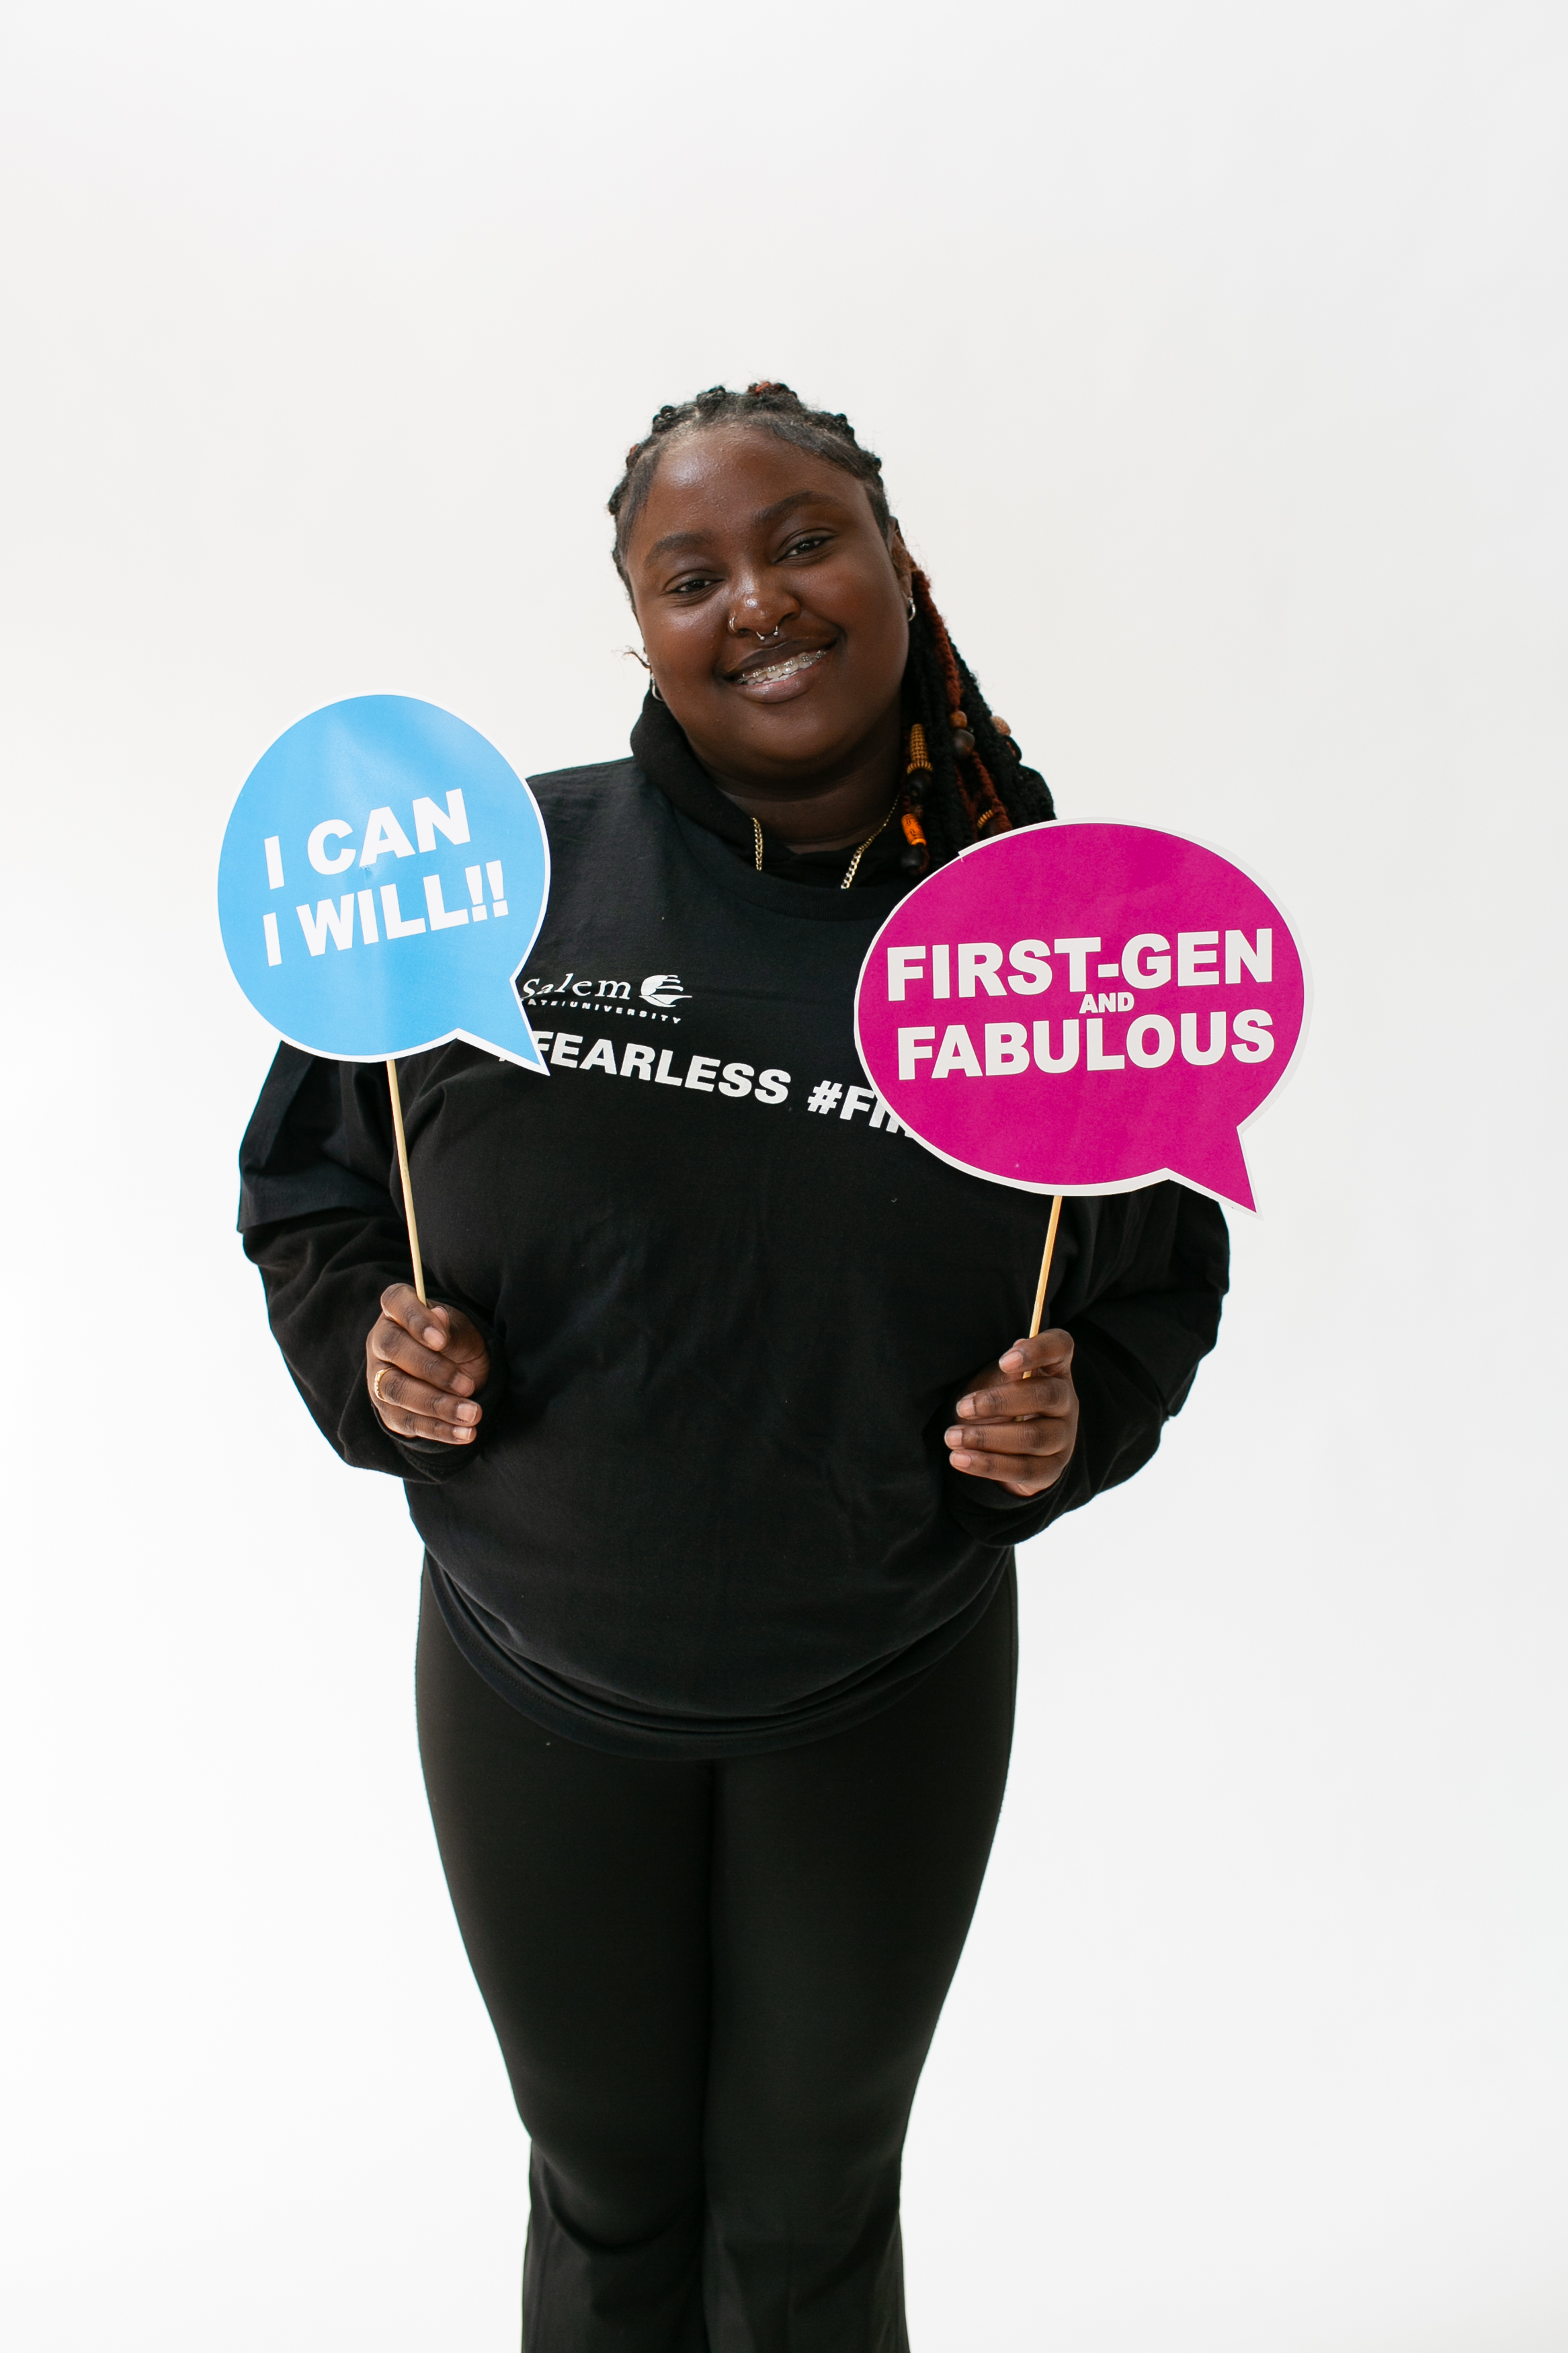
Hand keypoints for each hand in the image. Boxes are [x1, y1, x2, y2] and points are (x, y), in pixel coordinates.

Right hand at [366, 1284, 490, 1446]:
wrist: (458, 1373)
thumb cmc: (456, 1343)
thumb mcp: (462, 1332)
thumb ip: (450, 1329)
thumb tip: (439, 1317)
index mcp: (398, 1310)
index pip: (395, 1302)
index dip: (415, 1319)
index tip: (440, 1339)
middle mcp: (381, 1340)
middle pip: (393, 1349)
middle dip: (433, 1370)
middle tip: (469, 1386)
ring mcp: (379, 1376)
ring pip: (397, 1390)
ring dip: (438, 1405)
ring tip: (472, 1414)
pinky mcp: (387, 1409)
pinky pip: (407, 1422)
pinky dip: (438, 1429)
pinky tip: (465, 1433)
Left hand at [945, 1329, 1078, 1497]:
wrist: (1002, 1448)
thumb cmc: (997, 1403)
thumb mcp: (996, 1381)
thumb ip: (1003, 1372)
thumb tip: (1010, 1362)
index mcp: (1053, 1369)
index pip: (1059, 1346)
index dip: (1037, 1350)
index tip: (1005, 1361)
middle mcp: (1066, 1401)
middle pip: (1046, 1396)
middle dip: (999, 1402)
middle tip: (962, 1408)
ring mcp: (1063, 1437)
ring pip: (1033, 1437)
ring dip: (986, 1437)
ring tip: (952, 1437)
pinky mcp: (1051, 1469)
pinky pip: (1022, 1470)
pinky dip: (988, 1465)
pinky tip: (960, 1459)